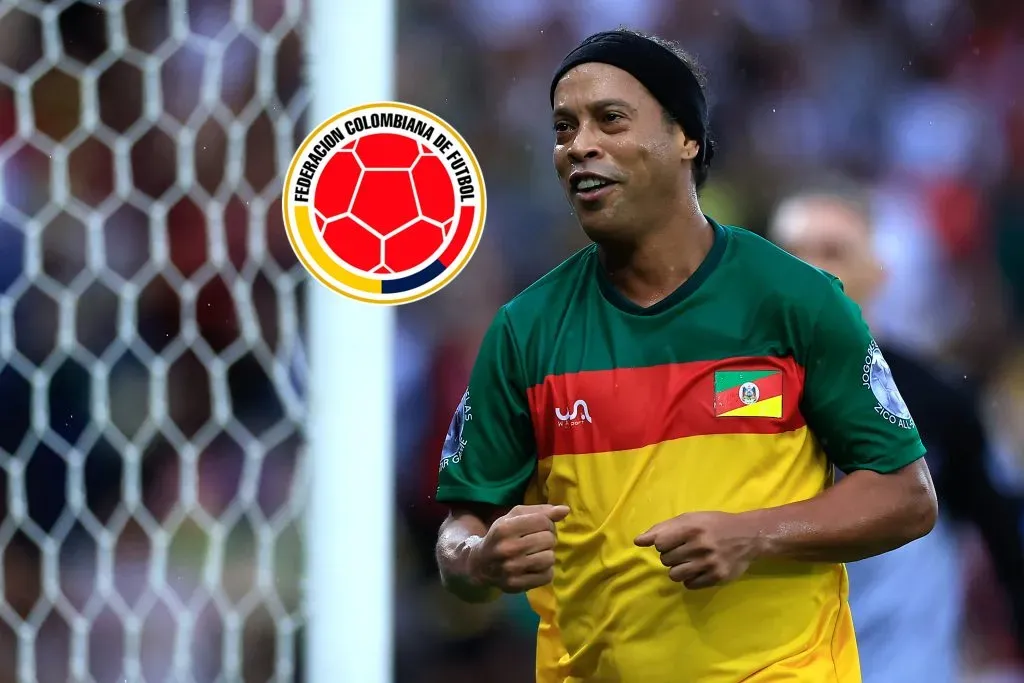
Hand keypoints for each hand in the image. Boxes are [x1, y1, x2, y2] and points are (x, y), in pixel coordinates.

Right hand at [468, 504, 569, 593]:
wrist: (480, 564)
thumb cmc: (501, 536)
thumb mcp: (514, 517)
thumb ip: (540, 511)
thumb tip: (565, 510)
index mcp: (505, 528)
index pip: (543, 521)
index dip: (547, 523)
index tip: (540, 527)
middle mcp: (507, 548)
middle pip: (548, 539)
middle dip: (547, 538)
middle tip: (538, 541)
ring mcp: (511, 569)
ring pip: (550, 558)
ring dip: (547, 555)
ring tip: (536, 554)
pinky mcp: (516, 585)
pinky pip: (547, 576)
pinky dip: (545, 571)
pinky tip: (534, 567)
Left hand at [635, 511, 761, 588]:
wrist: (748, 536)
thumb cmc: (713, 524)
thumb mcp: (689, 519)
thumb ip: (662, 529)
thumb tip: (637, 541)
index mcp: (692, 527)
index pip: (659, 543)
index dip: (662, 543)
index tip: (673, 541)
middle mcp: (701, 545)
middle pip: (666, 560)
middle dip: (671, 556)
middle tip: (685, 550)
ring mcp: (710, 563)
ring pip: (675, 575)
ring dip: (678, 569)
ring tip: (689, 561)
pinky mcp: (718, 577)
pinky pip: (690, 585)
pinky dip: (690, 579)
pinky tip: (699, 569)